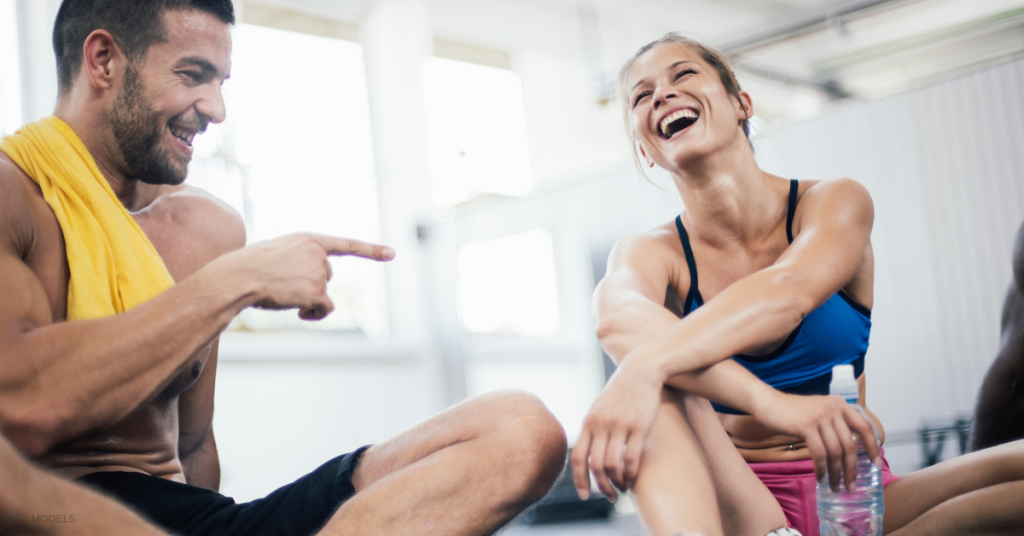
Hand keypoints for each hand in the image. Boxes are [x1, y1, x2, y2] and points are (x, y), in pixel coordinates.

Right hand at [217, 233, 393, 320]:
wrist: (240, 276)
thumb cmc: (252, 266)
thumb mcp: (278, 251)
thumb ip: (300, 257)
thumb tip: (311, 281)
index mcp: (310, 239)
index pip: (346, 244)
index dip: (371, 250)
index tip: (392, 254)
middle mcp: (319, 254)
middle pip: (327, 275)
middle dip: (311, 283)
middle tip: (285, 284)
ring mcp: (320, 272)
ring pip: (324, 292)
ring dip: (310, 299)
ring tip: (284, 294)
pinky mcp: (318, 291)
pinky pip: (326, 308)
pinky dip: (315, 314)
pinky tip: (300, 313)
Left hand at [571, 361, 662, 500]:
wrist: (641, 370)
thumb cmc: (620, 391)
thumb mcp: (599, 407)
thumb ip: (592, 428)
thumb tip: (587, 454)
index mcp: (589, 421)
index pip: (578, 457)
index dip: (579, 480)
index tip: (584, 496)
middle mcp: (601, 424)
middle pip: (595, 465)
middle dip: (601, 486)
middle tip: (610, 496)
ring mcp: (619, 425)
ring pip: (612, 465)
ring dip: (617, 483)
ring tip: (622, 489)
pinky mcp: (639, 426)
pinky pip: (631, 458)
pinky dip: (630, 474)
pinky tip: (632, 479)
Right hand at [752, 391, 880, 491]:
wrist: (768, 402)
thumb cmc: (793, 412)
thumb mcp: (819, 411)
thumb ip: (835, 424)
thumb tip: (850, 449)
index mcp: (840, 405)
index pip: (865, 427)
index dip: (872, 447)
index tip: (876, 464)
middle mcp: (833, 408)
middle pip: (850, 445)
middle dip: (852, 469)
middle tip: (850, 486)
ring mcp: (820, 416)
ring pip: (835, 452)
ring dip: (836, 473)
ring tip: (834, 486)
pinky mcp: (806, 426)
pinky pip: (819, 453)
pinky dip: (821, 469)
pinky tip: (820, 478)